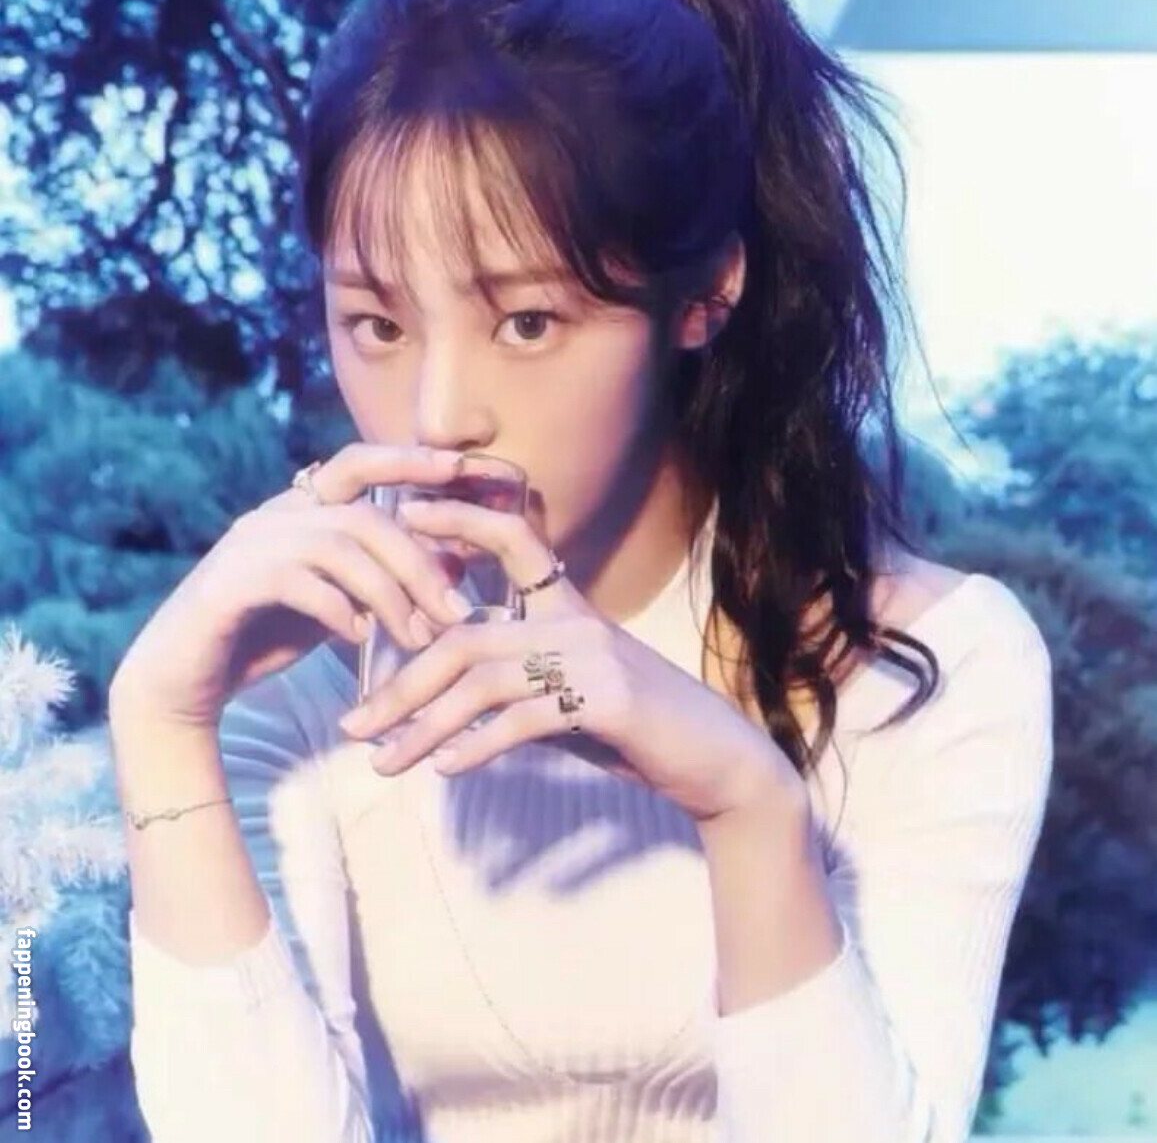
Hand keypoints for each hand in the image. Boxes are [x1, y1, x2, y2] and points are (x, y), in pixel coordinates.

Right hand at [109, 444, 477, 729]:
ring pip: (339, 547)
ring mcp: (248, 545)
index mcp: (298, 508)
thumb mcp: (337, 602)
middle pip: (363, 516)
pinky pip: (300, 582)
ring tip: (415, 636)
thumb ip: (382, 578)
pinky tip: (358, 638)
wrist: (179, 682)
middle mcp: (274, 515)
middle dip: (417, 562)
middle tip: (454, 610)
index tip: (461, 466)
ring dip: (388, 594)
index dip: (408, 459)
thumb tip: (454, 563)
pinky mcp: (229, 583)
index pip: (358, 463)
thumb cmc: (263, 635)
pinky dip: (339, 609)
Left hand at [337, 497, 802, 823]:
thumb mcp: (571, 694)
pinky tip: (446, 768)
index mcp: (568, 605)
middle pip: (466, 637)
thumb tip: (444, 700)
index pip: (512, 538)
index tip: (403, 516)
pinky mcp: (607, 700)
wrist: (717, 760)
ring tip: (382, 763)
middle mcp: (576, 620)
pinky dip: (478, 745)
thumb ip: (516, 683)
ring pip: (483, 679)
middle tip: (353, 726)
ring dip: (425, 725)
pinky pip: (523, 719)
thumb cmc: (638, 726)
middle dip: (402, 683)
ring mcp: (594, 657)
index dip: (459, 519)